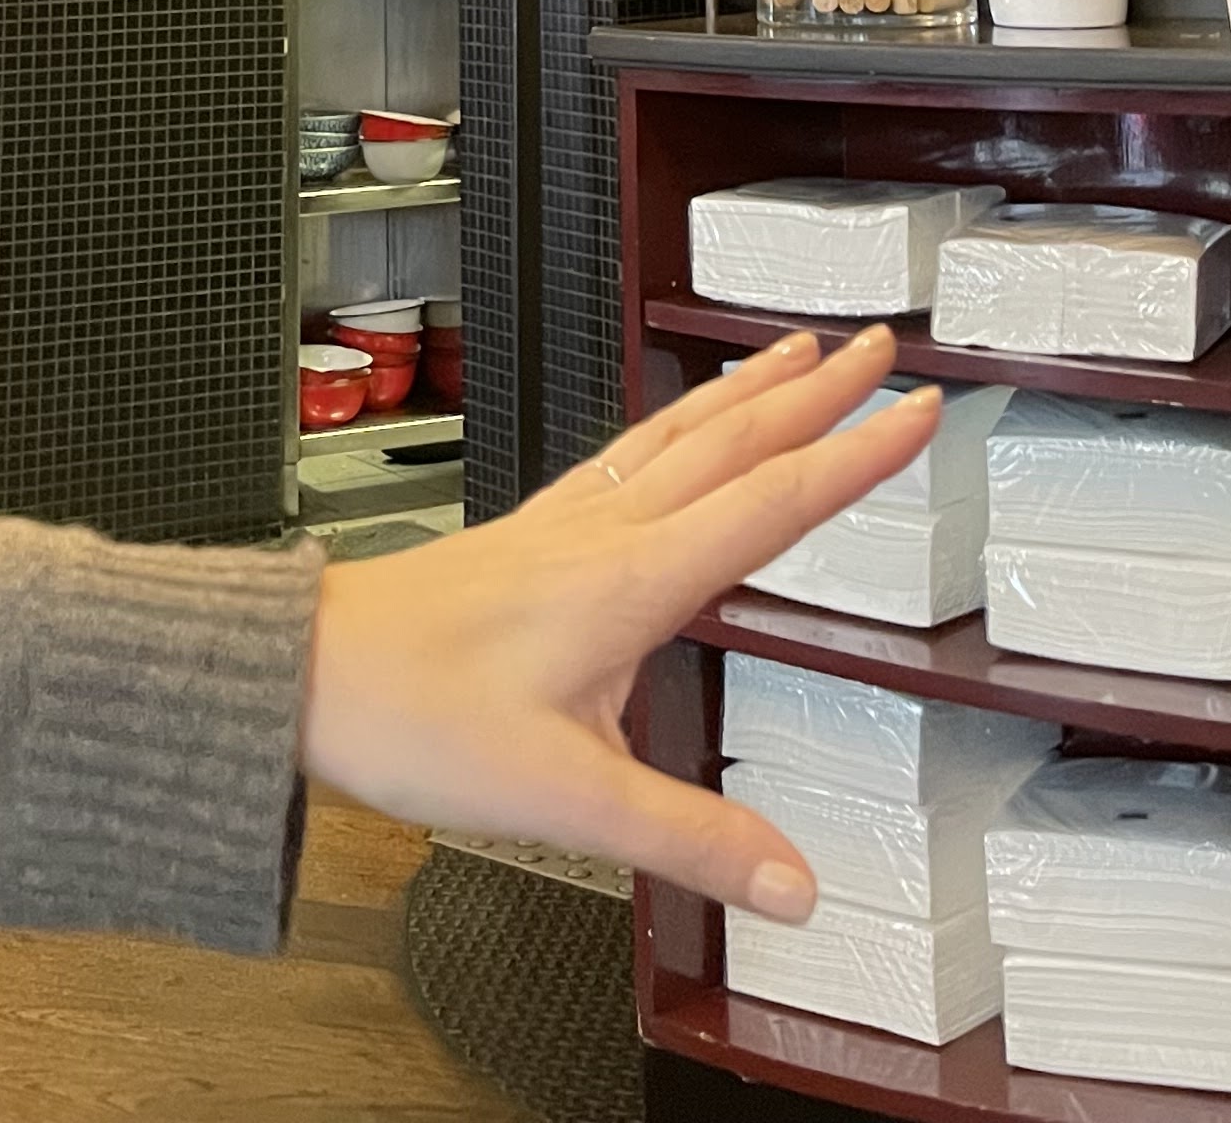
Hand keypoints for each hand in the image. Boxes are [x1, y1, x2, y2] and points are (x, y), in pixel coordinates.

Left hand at [301, 328, 934, 919]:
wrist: (311, 672)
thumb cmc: (417, 720)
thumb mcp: (567, 802)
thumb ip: (687, 842)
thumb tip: (792, 883)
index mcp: (632, 580)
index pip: (773, 502)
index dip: (856, 456)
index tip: (919, 410)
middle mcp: (607, 532)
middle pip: (736, 444)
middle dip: (820, 395)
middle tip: (884, 347)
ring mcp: (567, 523)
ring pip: (681, 433)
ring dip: (752, 390)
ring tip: (802, 351)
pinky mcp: (533, 532)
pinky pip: (629, 451)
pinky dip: (680, 421)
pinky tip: (680, 425)